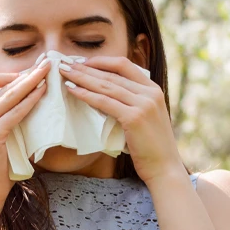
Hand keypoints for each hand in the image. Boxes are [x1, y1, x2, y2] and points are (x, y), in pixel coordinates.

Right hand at [0, 57, 50, 209]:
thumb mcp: (3, 141)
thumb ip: (12, 123)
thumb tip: (37, 106)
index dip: (9, 74)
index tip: (31, 72)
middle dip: (25, 73)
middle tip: (46, 63)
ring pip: (7, 94)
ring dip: (29, 82)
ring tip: (47, 73)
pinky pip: (14, 112)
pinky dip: (29, 101)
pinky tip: (42, 94)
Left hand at [58, 55, 185, 183]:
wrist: (165, 168)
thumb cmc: (152, 147)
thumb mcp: (145, 117)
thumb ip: (131, 103)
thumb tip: (103, 96)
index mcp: (153, 89)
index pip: (124, 65)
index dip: (101, 61)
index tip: (83, 62)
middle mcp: (150, 92)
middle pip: (112, 74)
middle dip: (86, 68)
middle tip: (65, 64)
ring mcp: (143, 104)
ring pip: (106, 85)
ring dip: (82, 77)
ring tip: (64, 73)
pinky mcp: (134, 117)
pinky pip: (104, 102)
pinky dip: (86, 94)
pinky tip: (73, 90)